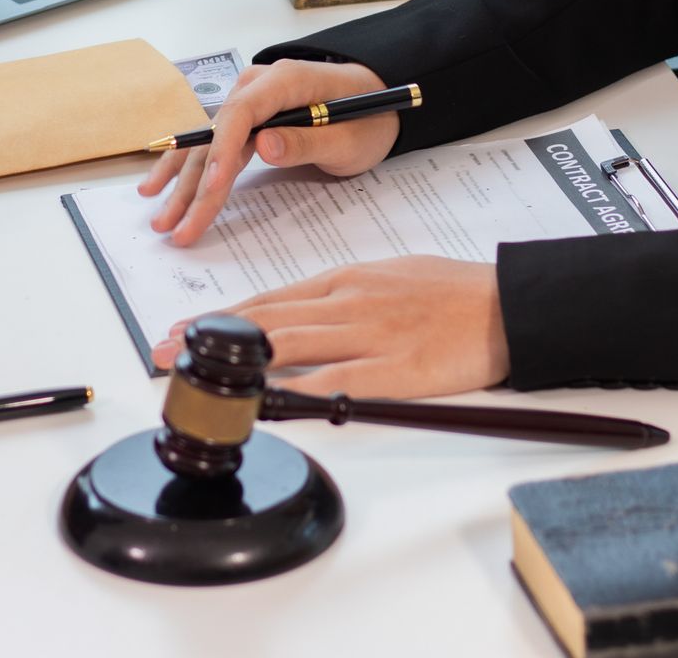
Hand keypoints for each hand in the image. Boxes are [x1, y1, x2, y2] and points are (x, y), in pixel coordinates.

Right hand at [139, 59, 394, 245]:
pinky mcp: (246, 117)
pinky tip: (159, 186)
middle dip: (194, 185)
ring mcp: (248, 100)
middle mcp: (256, 85)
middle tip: (174, 225)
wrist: (376, 97)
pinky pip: (212, 144)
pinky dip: (187, 168)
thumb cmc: (369, 117)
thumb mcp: (351, 137)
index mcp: (284, 80)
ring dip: (182, 184)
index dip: (221, 153)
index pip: (240, 115)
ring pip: (206, 144)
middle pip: (216, 136)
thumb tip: (262, 146)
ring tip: (160, 217)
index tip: (212, 191)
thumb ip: (307, 141)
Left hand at [149, 256, 507, 397]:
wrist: (511, 304)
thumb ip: (345, 294)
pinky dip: (297, 393)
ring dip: (236, 363)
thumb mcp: (390, 274)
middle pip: (266, 321)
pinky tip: (268, 402)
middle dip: (211, 338)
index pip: (270, 298)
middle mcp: (349, 301)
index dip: (223, 317)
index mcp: (347, 279)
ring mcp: (371, 334)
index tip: (183, 330)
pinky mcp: (397, 369)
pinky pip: (339, 382)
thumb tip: (306, 312)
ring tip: (198, 377)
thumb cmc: (455, 292)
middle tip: (166, 352)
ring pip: (290, 345)